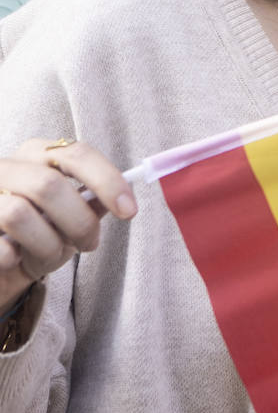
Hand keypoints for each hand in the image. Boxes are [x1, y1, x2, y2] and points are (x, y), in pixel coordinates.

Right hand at [0, 138, 136, 306]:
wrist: (1, 258)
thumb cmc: (38, 232)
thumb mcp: (70, 215)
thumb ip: (91, 203)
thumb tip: (120, 200)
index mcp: (37, 154)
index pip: (77, 153)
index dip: (107, 181)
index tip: (129, 211)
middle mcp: (6, 166)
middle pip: (48, 185)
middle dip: (79, 222)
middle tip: (90, 244)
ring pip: (18, 213)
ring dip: (47, 244)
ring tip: (52, 255)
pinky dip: (14, 258)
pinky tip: (17, 258)